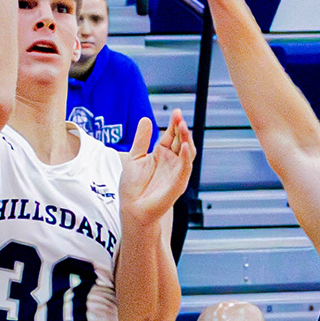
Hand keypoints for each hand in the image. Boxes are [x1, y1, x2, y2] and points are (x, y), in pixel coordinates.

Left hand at [119, 110, 196, 224]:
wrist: (132, 209)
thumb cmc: (133, 187)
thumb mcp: (135, 158)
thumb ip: (141, 140)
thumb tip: (147, 119)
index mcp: (162, 154)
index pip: (172, 135)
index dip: (174, 124)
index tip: (176, 111)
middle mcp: (172, 162)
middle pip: (182, 141)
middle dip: (182, 129)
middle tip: (179, 117)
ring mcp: (176, 173)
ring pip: (188, 153)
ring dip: (187, 140)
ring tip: (183, 127)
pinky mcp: (178, 184)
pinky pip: (185, 169)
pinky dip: (186, 158)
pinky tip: (184, 146)